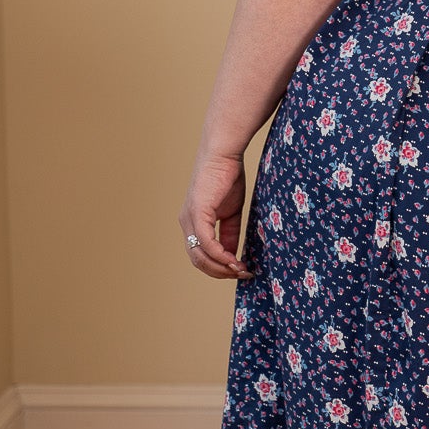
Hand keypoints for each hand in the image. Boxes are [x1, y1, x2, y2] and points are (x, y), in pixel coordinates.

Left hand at [179, 153, 252, 278]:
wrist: (224, 154)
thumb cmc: (227, 177)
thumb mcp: (231, 212)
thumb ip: (229, 234)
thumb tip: (233, 256)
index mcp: (192, 223)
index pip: (200, 255)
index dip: (219, 268)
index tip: (240, 271)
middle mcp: (186, 224)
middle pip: (198, 261)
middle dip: (221, 272)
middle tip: (242, 274)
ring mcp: (189, 219)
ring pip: (200, 256)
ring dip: (221, 268)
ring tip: (241, 270)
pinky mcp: (197, 213)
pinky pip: (207, 243)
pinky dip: (221, 256)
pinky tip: (234, 260)